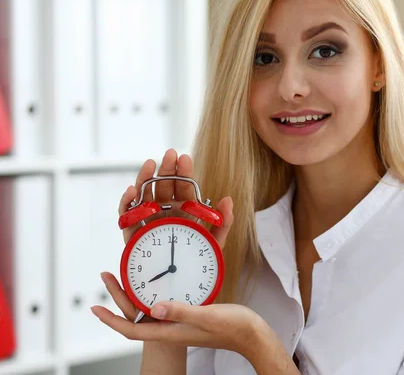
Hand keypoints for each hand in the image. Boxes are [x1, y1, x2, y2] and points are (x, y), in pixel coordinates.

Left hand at [91, 289, 264, 354]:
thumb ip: (181, 312)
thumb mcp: (207, 316)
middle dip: (118, 300)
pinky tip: (159, 281)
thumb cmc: (234, 328)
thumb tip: (154, 309)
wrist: (253, 334)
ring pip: (149, 309)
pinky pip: (165, 304)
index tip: (95, 308)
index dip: (111, 320)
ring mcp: (182, 322)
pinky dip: (155, 292)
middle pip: (136, 317)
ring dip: (134, 293)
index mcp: (173, 331)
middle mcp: (173, 327)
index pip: (133, 330)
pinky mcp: (191, 313)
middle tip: (109, 276)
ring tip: (126, 274)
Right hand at [111, 148, 233, 323]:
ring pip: (144, 199)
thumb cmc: (196, 272)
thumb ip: (222, 225)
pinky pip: (128, 218)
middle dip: (165, 170)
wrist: (177, 298)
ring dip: (145, 180)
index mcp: (184, 216)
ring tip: (150, 165)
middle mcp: (165, 217)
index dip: (183, 174)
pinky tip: (132, 191)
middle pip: (163, 189)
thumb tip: (228, 200)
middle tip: (169, 155)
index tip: (185, 158)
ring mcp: (148, 226)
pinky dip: (127, 204)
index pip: (183, 190)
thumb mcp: (214, 248)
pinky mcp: (133, 238)